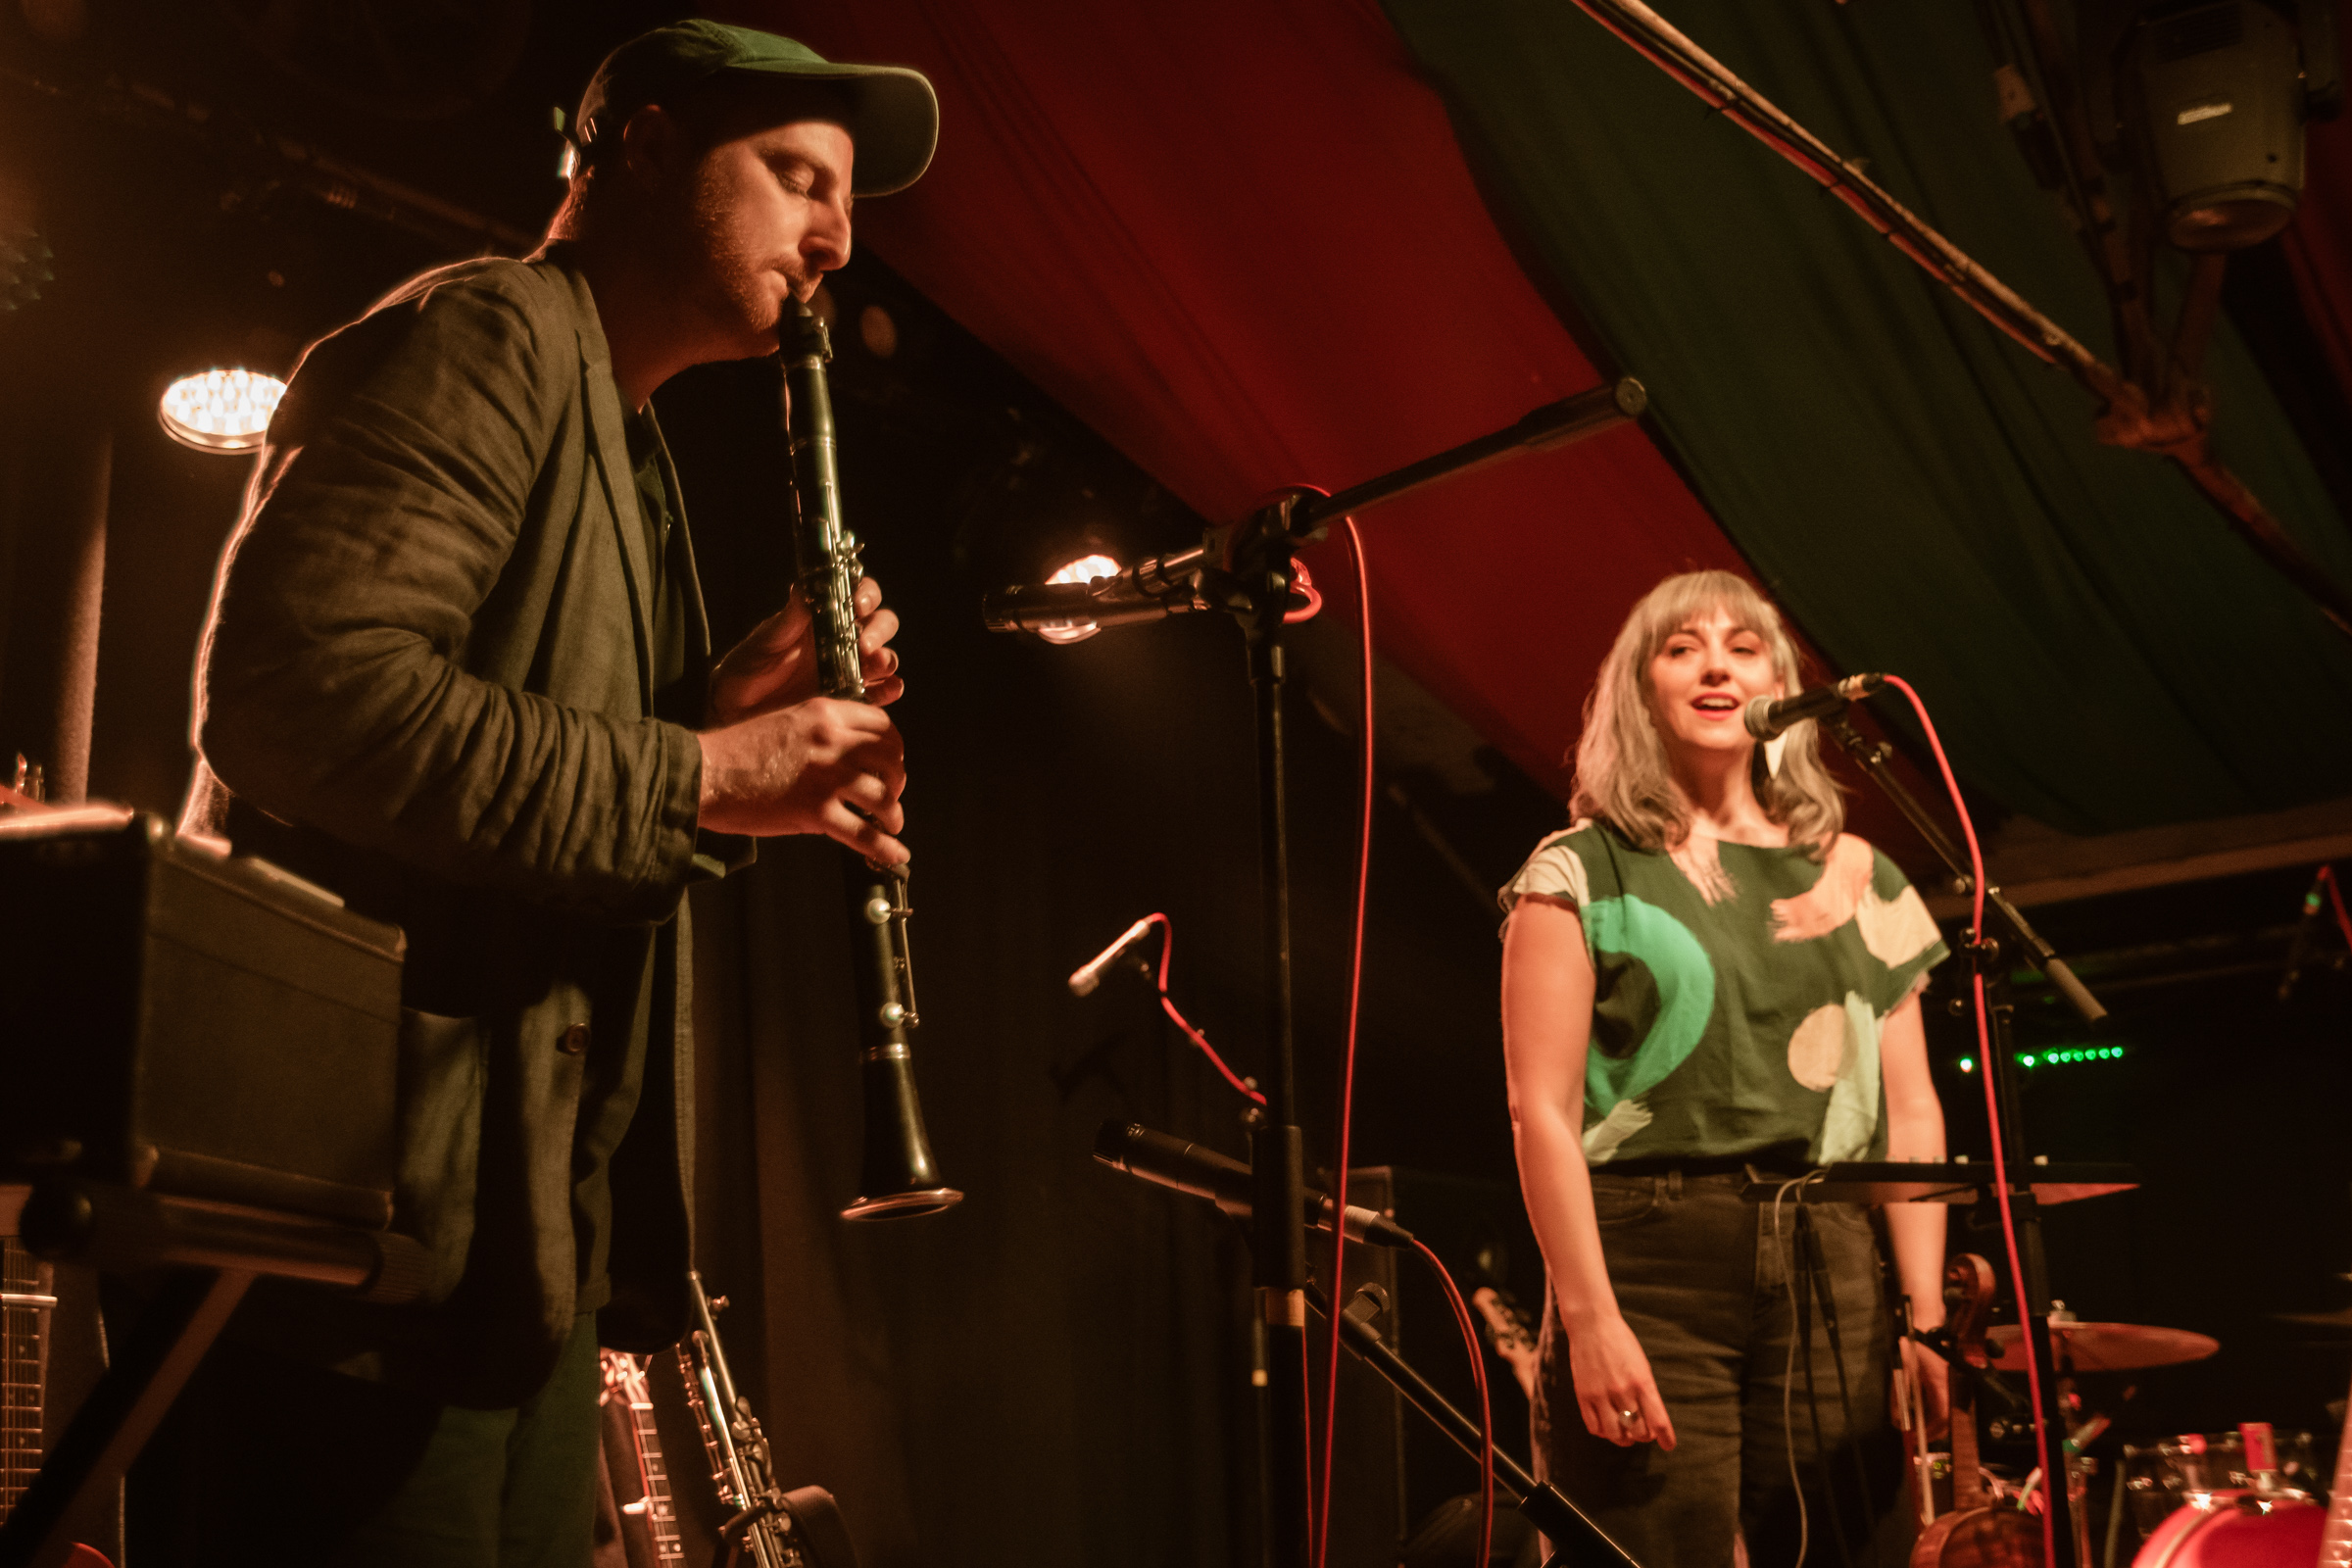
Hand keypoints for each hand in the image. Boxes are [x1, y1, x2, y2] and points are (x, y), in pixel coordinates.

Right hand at [696, 697, 906, 862]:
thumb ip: (818, 734)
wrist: (704, 773)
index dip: (892, 748)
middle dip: (897, 780)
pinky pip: (864, 833)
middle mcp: (832, 741)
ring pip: (884, 796)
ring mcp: (826, 777)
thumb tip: (843, 759)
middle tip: (889, 795)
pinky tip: (895, 854)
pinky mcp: (816, 811)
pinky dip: (885, 847)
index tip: (888, 764)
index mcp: (824, 714)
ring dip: (893, 814)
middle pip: (891, 758)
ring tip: (890, 825)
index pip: (881, 726)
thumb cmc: (734, 753)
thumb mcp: (783, 723)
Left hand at [709, 577, 901, 722]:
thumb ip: (788, 619)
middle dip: (878, 630)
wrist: (733, 712)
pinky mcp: (851, 700)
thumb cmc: (745, 670)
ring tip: (876, 665)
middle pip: (880, 624)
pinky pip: (879, 693)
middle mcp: (841, 642)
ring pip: (884, 657)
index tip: (858, 604)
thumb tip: (804, 585)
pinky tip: (887, 690)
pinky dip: (889, 690)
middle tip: (864, 644)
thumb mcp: (764, 641)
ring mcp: (849, 671)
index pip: (855, 595)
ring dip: (886, 659)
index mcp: (821, 620)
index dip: (865, 594)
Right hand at [1568, 1311, 1675, 1449]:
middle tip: (1644, 1433)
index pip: (1658, 1421)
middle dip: (1644, 1436)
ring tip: (1626, 1435)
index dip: (1666, 1438)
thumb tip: (1650, 1424)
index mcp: (1642, 1382)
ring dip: (1624, 1439)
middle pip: (1638, 1431)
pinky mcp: (1583, 1395)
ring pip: (1615, 1434)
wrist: (1592, 1324)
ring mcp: (1601, 1394)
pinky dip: (1603, 1432)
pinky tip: (1608, 1426)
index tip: (1668, 1445)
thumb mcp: (1642, 1366)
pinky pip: (1594, 1427)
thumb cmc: (1622, 1344)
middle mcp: (1622, 1391)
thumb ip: (1646, 1394)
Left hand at [1896, 1330, 1950, 1439]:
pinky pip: (1947, 1402)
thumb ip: (1898, 1398)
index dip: (1929, 1431)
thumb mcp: (1900, 1372)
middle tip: (1914, 1434)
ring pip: (1947, 1412)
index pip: (1941, 1417)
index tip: (1915, 1437)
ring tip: (1915, 1421)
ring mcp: (1956, 1385)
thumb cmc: (1913, 1347)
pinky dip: (1934, 1410)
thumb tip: (1897, 1421)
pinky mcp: (1954, 1382)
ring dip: (1932, 1421)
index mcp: (1941, 1384)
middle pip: (1947, 1419)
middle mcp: (1953, 1387)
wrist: (1927, 1327)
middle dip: (1930, 1430)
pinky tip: (1921, 1407)